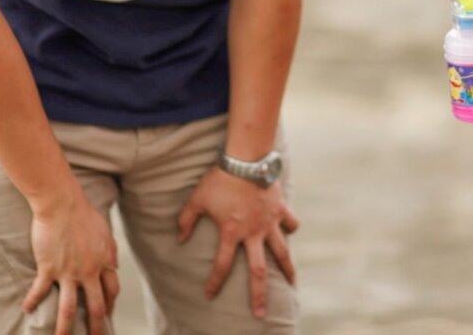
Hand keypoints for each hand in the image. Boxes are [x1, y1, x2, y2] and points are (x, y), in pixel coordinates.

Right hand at [22, 190, 120, 334]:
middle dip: (96, 327)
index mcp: (103, 262)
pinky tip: (27, 311)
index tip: (107, 316)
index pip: (112, 291)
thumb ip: (110, 251)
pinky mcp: (49, 268)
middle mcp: (88, 271)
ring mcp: (68, 272)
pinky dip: (32, 302)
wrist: (62, 204)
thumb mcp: (105, 233)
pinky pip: (40, 291)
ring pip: (68, 309)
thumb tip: (115, 266)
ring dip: (64, 329)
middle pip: (95, 307)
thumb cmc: (84, 214)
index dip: (110, 306)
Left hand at [177, 165, 299, 318]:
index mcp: (231, 232)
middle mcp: (252, 233)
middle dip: (259, 295)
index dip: (214, 282)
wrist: (246, 159)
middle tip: (260, 313)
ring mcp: (269, 222)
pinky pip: (290, 222)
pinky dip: (292, 228)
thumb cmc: (219, 178)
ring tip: (291, 284)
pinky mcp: (280, 209)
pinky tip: (292, 232)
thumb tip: (180, 238)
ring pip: (281, 252)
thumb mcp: (197, 198)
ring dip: (287, 269)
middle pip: (258, 271)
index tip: (209, 295)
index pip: (221, 265)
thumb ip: (186, 220)